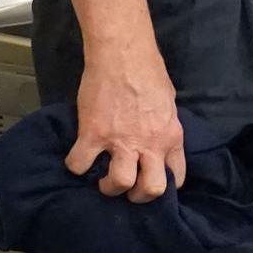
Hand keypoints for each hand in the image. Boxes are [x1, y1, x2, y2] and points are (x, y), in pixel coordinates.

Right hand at [69, 45, 185, 200]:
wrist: (123, 55)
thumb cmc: (149, 73)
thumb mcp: (168, 105)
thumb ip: (164, 127)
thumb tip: (157, 138)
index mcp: (171, 137)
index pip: (176, 177)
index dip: (164, 185)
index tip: (151, 182)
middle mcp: (150, 144)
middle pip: (151, 190)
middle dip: (138, 196)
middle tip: (127, 187)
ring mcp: (121, 141)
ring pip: (119, 183)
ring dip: (109, 187)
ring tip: (103, 179)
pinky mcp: (93, 134)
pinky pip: (80, 164)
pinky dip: (76, 167)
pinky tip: (78, 159)